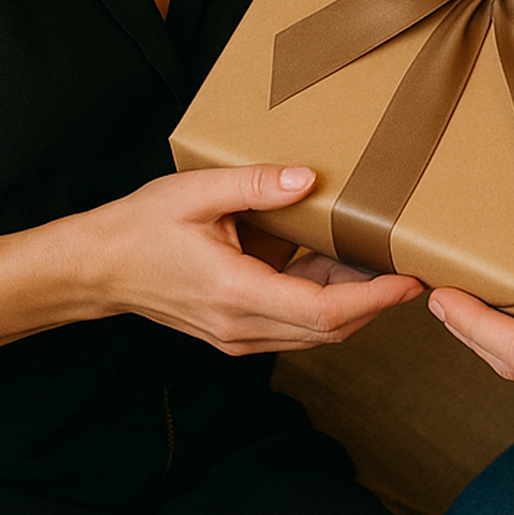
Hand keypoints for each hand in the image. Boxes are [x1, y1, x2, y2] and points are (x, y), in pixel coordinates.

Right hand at [80, 165, 423, 354]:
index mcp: (236, 294)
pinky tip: (338, 263)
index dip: (374, 299)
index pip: (324, 311)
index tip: (410, 282)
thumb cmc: (142, 227)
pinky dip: (324, 301)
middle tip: (415, 268)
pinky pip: (293, 324)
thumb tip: (308, 179)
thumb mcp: (197, 191)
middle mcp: (241, 327)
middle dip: (377, 302)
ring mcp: (238, 335)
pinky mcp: (235, 330)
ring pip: (314, 332)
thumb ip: (255, 184)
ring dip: (353, 302)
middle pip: (328, 329)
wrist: (97, 268)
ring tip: (385, 262)